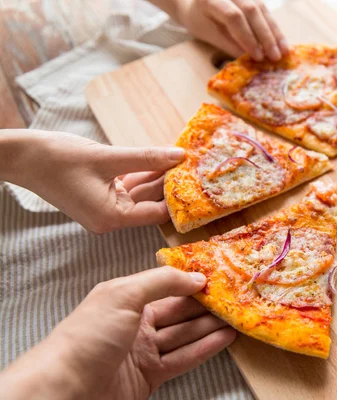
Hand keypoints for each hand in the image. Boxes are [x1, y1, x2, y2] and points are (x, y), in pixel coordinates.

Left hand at [0, 266, 236, 399]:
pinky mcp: (151, 376)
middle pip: (179, 311)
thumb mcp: (123, 294)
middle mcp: (137, 323)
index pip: (166, 287)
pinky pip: (183, 358)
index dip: (191, 281)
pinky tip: (225, 338)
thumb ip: (161, 281)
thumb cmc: (89, 335)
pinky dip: (205, 348)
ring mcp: (144, 351)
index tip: (219, 275)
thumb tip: (196, 276)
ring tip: (237, 316)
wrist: (64, 389)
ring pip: (185, 334)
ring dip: (210, 326)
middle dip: (206, 304)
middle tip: (235, 296)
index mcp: (126, 299)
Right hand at [1, 129, 184, 233]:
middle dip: (171, 184)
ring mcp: (105, 207)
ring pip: (141, 191)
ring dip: (158, 175)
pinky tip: (161, 158)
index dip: (178, 197)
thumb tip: (179, 156)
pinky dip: (142, 172)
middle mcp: (110, 218)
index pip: (157, 213)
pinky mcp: (100, 194)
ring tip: (183, 160)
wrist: (20, 155)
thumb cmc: (57, 158)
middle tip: (196, 167)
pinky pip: (128, 185)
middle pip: (150, 202)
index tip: (198, 181)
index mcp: (111, 218)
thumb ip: (147, 158)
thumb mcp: (108, 157)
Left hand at [152, 0, 288, 60]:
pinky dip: (274, 28)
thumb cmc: (200, 20)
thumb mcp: (210, 34)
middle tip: (275, 56)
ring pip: (262, 9)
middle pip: (252, 10)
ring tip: (284, 51)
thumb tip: (252, 59)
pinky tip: (282, 42)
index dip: (247, 37)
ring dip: (274, 32)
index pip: (233, 17)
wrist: (196, 2)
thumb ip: (230, 45)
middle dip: (265, 36)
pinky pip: (265, 10)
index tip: (257, 56)